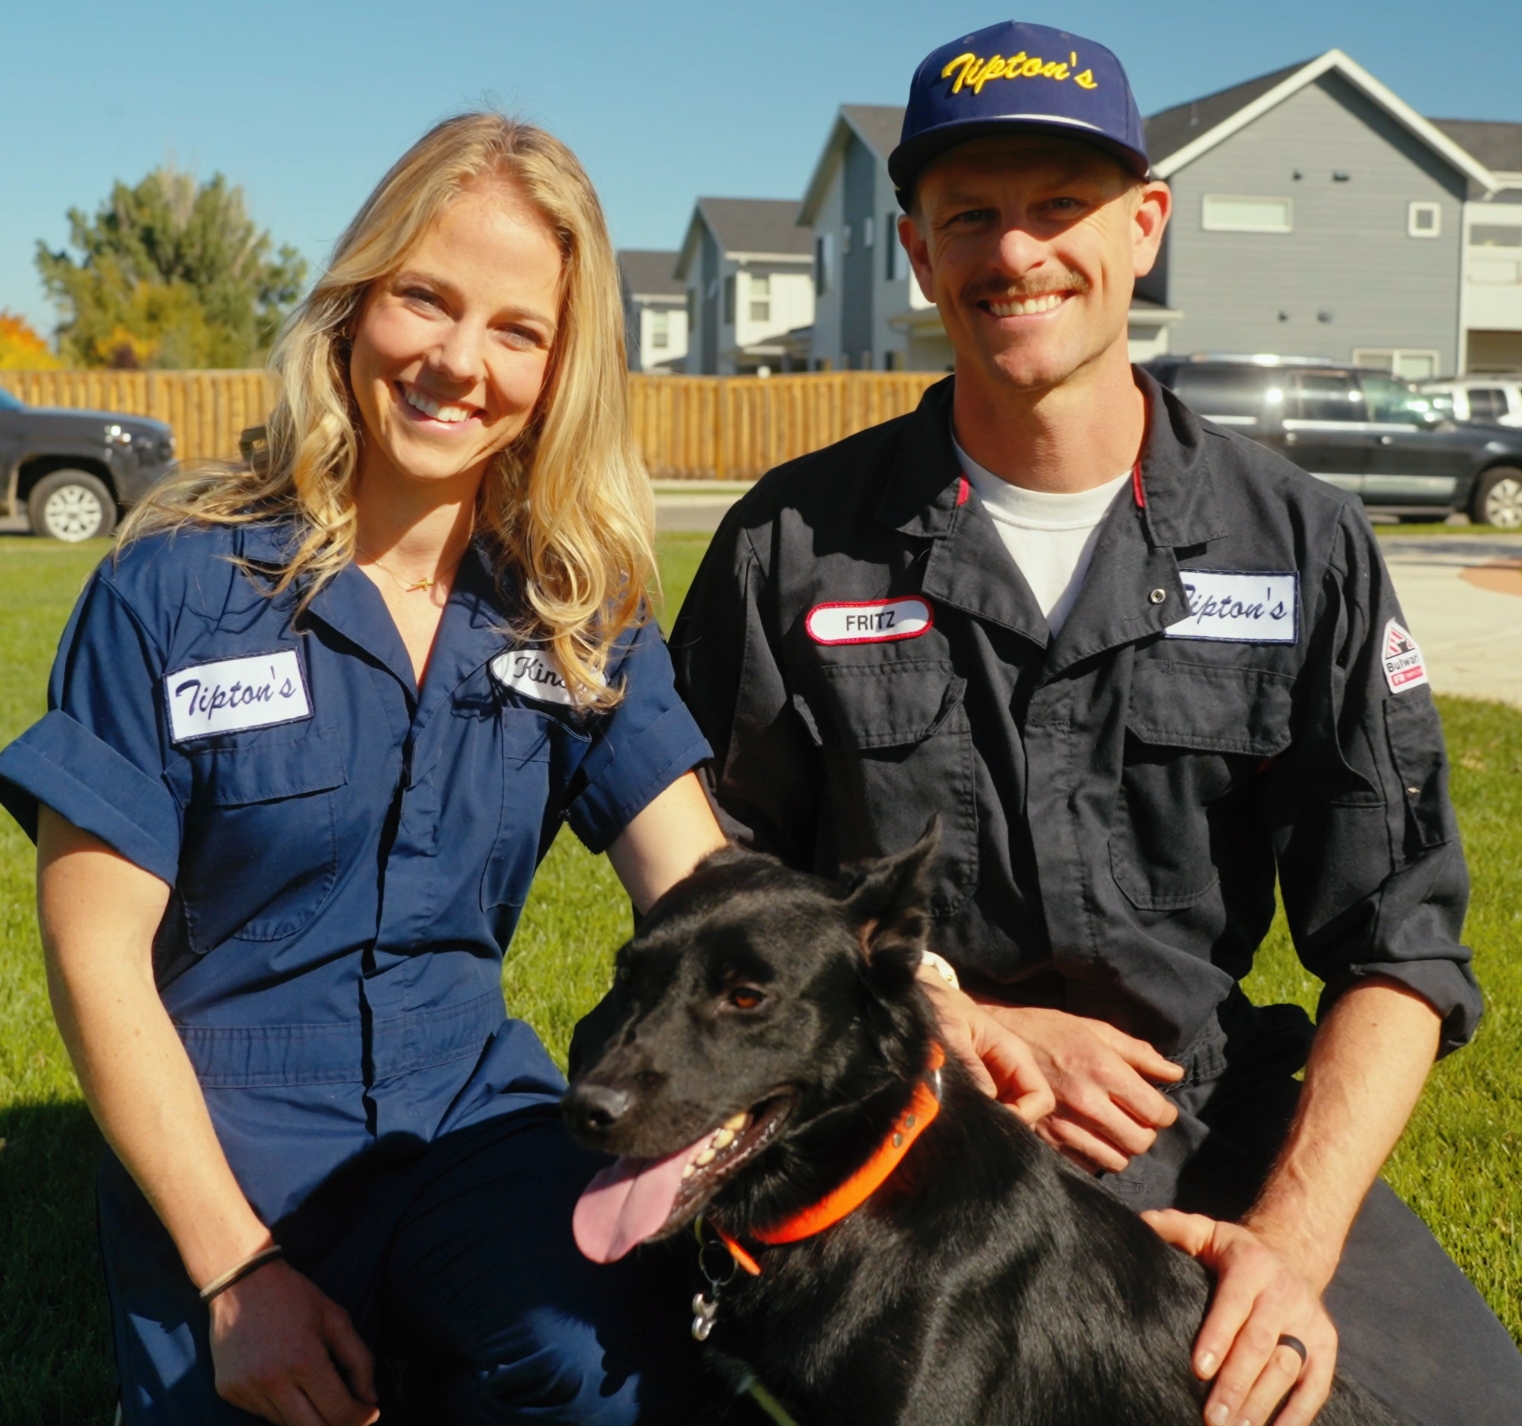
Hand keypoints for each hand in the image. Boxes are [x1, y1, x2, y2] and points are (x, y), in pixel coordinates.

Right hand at [209, 1258, 379, 1425]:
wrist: (241, 1282)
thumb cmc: (294, 1297)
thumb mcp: (336, 1319)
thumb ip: (359, 1361)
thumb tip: (370, 1402)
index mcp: (303, 1359)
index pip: (338, 1412)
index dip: (360, 1418)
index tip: (370, 1413)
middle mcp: (272, 1381)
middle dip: (337, 1425)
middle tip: (349, 1413)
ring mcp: (246, 1390)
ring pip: (287, 1425)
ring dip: (308, 1416)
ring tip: (314, 1390)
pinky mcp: (228, 1392)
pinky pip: (263, 1414)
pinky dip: (281, 1407)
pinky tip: (286, 1381)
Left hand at [917, 972, 1054, 1122]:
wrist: (932, 1004)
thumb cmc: (944, 1013)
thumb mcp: (952, 1035)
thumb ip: (971, 1068)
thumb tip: (988, 1101)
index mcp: (1015, 1055)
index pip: (1041, 1098)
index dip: (1023, 1116)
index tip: (993, 1123)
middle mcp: (1015, 1071)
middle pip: (1030, 1113)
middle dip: (1008, 1125)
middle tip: (977, 1126)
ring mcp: (1002, 1082)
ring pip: (1013, 1116)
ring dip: (994, 1124)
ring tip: (967, 1121)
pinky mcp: (987, 1090)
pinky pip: (995, 1112)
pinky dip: (983, 1120)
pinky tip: (963, 1117)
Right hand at [972, 1004, 1183, 1172]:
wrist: (993, 1044)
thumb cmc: (1047, 1031)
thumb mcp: (1094, 1030)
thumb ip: (1138, 1053)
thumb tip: (1175, 1073)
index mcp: (1103, 1069)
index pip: (1156, 1113)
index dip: (1164, 1113)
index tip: (1156, 1108)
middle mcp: (1086, 1102)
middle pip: (1141, 1142)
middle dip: (1144, 1132)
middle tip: (1134, 1118)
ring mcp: (1064, 1126)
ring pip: (1116, 1161)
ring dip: (1120, 1148)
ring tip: (1111, 1130)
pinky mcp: (1046, 1141)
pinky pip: (1087, 1166)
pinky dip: (1093, 1157)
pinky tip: (1087, 1136)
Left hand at [1142, 1210, 1335, 1425]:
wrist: (1293, 1254)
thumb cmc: (1234, 1253)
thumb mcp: (1207, 1232)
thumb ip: (1175, 1227)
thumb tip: (1141, 1223)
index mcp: (1251, 1265)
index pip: (1233, 1304)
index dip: (1217, 1337)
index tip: (1197, 1369)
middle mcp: (1284, 1293)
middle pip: (1259, 1344)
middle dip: (1235, 1384)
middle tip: (1212, 1418)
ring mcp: (1309, 1321)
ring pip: (1286, 1368)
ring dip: (1261, 1404)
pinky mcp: (1326, 1345)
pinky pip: (1316, 1385)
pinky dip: (1299, 1415)